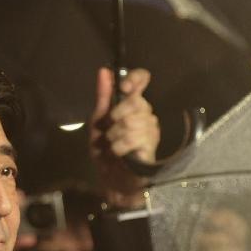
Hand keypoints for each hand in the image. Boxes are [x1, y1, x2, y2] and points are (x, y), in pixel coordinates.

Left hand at [89, 67, 159, 206]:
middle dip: (115, 117)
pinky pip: (134, 138)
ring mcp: (151, 130)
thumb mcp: (98, 123)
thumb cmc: (105, 151)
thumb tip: (104, 71)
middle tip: (109, 132)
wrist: (111, 180)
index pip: (142, 80)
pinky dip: (119, 147)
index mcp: (132, 105)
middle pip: (136, 102)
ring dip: (114, 136)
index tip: (124, 86)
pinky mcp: (152, 147)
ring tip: (113, 146)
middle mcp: (145, 114)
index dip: (135, 78)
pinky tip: (118, 154)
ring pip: (132, 121)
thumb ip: (103, 97)